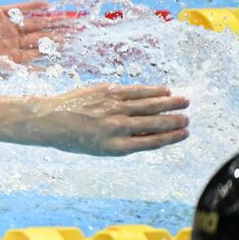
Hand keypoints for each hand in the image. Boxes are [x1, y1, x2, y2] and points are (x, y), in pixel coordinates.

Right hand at [0, 1, 74, 63]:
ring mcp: (4, 26)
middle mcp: (11, 41)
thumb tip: (43, 74)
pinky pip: (17, 8)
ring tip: (67, 17)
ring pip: (32, 22)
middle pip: (40, 36)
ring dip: (49, 20)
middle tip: (79, 31)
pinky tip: (46, 5)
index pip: (39, 52)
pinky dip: (31, 7)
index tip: (74, 47)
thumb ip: (19, 68)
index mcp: (12, 56)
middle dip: (58, 34)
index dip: (55, 49)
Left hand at [36, 84, 189, 155]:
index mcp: (117, 147)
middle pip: (155, 123)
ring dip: (170, 103)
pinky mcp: (108, 91)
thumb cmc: (74, 138)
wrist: (50, 120)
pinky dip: (152, 90)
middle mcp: (118, 128)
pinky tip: (164, 90)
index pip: (153, 142)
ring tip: (184, 102)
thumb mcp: (101, 149)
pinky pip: (136, 91)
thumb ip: (125, 142)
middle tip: (188, 118)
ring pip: (149, 105)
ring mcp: (113, 108)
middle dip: (174, 120)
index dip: (172, 137)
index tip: (185, 133)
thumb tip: (152, 136)